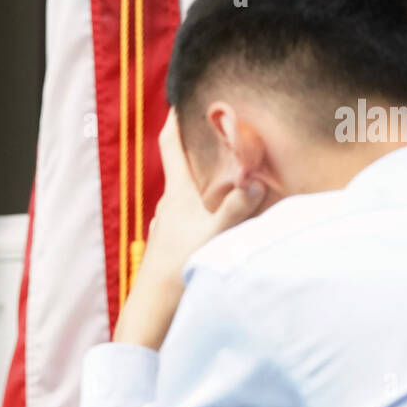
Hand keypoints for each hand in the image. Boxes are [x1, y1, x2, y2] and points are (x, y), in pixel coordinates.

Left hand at [112, 109, 266, 349]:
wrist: (153, 313)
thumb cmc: (178, 273)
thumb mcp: (213, 238)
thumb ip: (234, 210)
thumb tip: (253, 184)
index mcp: (178, 193)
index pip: (173, 143)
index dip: (178, 117)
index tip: (185, 94)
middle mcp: (169, 204)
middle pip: (184, 164)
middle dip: (200, 144)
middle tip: (222, 125)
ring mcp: (169, 224)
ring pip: (189, 190)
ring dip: (206, 176)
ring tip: (231, 166)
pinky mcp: (173, 243)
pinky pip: (192, 213)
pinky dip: (206, 203)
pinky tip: (222, 212)